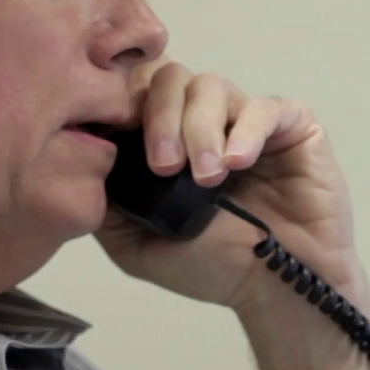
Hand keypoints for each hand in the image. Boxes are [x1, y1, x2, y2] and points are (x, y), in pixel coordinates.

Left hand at [95, 61, 359, 311]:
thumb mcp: (136, 244)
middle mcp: (206, 120)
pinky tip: (237, 164)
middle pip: (171, 78)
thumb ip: (106, 201)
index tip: (117, 137)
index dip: (124, 102)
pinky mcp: (293, 125)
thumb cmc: (215, 268)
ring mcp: (248, 119)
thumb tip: (77, 160)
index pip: (138, 90)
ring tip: (206, 178)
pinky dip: (245, 130)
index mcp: (169, 139)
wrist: (279, 291)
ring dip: (200, 129)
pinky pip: (265, 106)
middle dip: (160, 117)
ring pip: (212, 86)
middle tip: (164, 167)